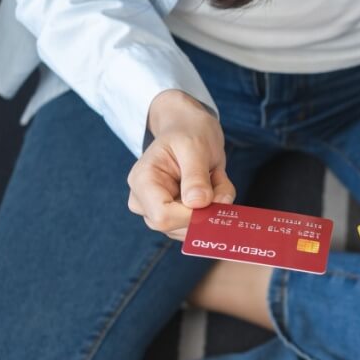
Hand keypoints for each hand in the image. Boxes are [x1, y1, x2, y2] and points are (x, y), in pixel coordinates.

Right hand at [128, 90, 233, 240]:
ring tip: (214, 177)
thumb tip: (198, 204)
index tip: (212, 197)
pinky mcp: (176, 217)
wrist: (191, 129)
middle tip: (216, 179)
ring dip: (215, 207)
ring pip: (193, 229)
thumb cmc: (189, 133)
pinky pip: (202, 225)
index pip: (162, 217)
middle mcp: (145, 201)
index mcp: (142, 182)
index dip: (192, 215)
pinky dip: (217, 207)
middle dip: (206, 209)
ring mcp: (160, 211)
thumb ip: (196, 176)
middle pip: (177, 227)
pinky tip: (213, 185)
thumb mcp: (195, 147)